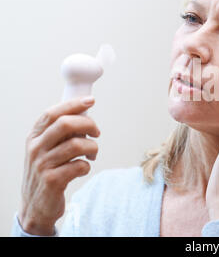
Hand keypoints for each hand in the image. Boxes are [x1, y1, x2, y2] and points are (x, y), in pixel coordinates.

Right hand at [19, 96, 100, 235]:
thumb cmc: (47, 172)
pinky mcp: (52, 181)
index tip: (90, 101)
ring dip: (92, 147)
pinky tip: (83, 168)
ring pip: (76, 145)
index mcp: (34, 137)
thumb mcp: (46, 149)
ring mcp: (42, 165)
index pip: (52, 113)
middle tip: (97, 133)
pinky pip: (79, 166)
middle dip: (88, 124)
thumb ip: (59, 133)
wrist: (35, 205)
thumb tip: (84, 112)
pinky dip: (87, 165)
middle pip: (65, 124)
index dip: (73, 104)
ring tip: (92, 153)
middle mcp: (35, 149)